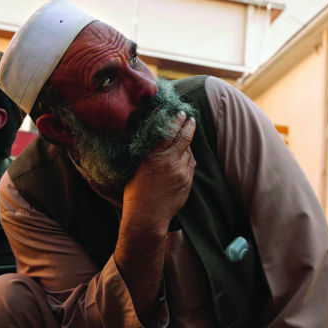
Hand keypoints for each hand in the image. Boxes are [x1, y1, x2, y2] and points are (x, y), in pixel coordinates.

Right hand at [122, 111, 195, 232]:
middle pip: (182, 137)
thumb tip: (156, 138)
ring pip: (188, 151)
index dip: (174, 119)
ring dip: (187, 142)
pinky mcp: (187, 181)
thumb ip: (148, 153)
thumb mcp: (136, 168)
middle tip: (189, 117)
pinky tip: (186, 155)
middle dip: (187, 124)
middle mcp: (167, 161)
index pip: (166, 131)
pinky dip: (188, 158)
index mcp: (151, 156)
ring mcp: (180, 172)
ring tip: (187, 134)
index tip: (178, 111)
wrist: (147, 216)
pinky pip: (191, 164)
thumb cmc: (136, 193)